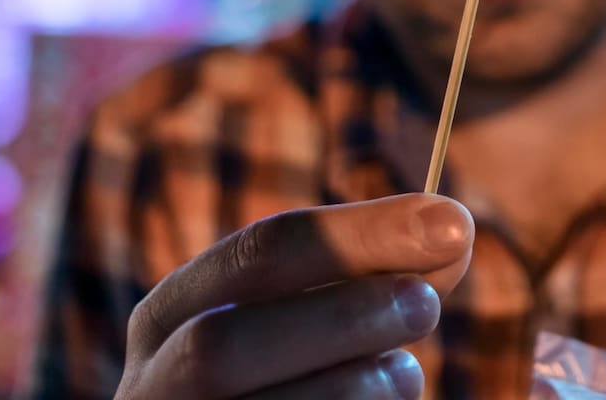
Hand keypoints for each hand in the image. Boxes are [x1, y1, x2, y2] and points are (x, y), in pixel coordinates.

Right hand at [114, 193, 473, 398]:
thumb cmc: (278, 377)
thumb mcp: (304, 319)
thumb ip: (369, 279)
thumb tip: (450, 232)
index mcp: (170, 315)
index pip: (260, 251)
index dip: (361, 233)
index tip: (453, 221)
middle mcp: (153, 384)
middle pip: (229, 343)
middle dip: (342, 316)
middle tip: (427, 303)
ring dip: (355, 384)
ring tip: (404, 373)